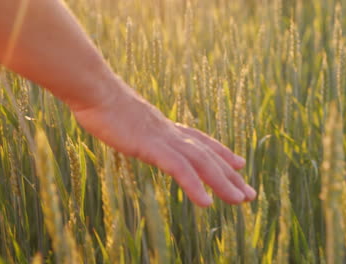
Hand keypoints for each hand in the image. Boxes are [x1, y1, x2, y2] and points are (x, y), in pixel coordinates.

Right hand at [72, 81, 256, 206]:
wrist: (95, 90)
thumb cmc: (104, 104)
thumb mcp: (128, 119)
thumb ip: (141, 128)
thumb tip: (138, 130)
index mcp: (168, 127)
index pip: (202, 142)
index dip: (223, 153)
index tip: (239, 163)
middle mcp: (173, 133)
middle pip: (209, 155)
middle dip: (231, 175)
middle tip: (250, 193)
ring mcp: (164, 139)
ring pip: (202, 163)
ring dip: (223, 183)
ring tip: (241, 200)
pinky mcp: (152, 146)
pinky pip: (179, 169)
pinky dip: (195, 186)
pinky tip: (207, 203)